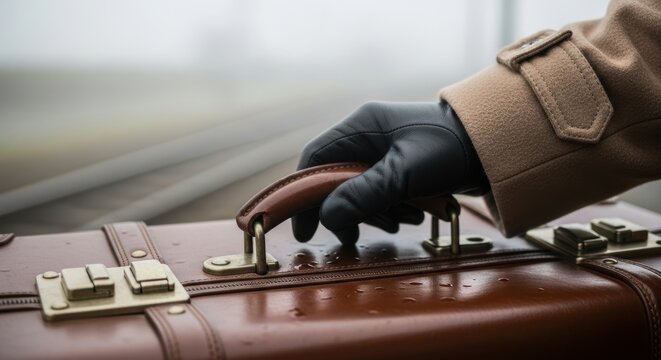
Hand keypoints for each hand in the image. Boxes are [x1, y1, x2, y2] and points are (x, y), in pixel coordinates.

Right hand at [293, 101, 488, 244]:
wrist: (494, 145)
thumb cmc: (450, 148)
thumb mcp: (405, 173)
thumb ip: (364, 195)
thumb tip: (328, 217)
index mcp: (361, 126)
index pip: (316, 159)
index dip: (303, 193)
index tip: (304, 227)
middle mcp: (367, 138)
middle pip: (335, 181)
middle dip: (348, 210)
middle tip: (355, 236)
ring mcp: (383, 154)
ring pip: (358, 192)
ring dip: (374, 213)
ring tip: (399, 221)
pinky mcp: (399, 169)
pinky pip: (380, 195)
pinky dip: (390, 209)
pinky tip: (411, 215)